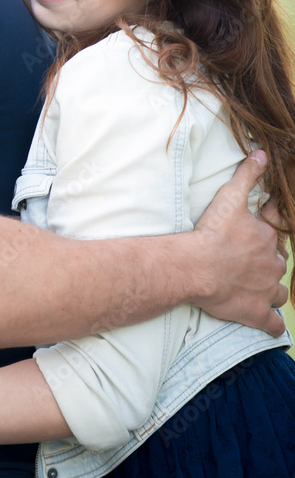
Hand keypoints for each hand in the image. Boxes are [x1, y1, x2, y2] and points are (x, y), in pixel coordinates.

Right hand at [194, 152, 288, 336]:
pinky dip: (273, 324)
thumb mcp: (229, 197)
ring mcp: (266, 290)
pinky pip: (273, 323)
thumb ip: (247, 175)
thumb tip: (262, 153)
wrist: (197, 267)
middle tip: (250, 262)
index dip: (268, 234)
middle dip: (269, 262)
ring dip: (272, 290)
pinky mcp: (256, 312)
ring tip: (259, 288)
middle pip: (278, 263)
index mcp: (267, 238)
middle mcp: (271, 264)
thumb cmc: (212, 233)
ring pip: (279, 292)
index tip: (256, 236)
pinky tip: (270, 323)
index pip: (276, 234)